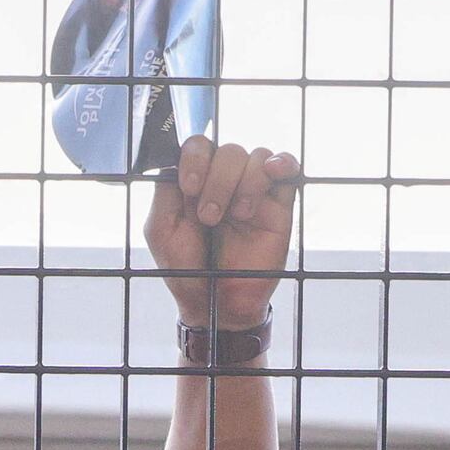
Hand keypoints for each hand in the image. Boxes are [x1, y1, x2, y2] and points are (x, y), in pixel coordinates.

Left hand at [144, 136, 299, 330]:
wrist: (218, 303)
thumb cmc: (187, 269)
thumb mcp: (161, 230)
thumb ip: (164, 191)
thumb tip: (175, 158)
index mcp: (196, 181)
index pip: (199, 146)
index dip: (195, 158)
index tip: (189, 187)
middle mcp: (225, 180)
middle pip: (229, 150)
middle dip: (218, 181)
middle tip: (210, 217)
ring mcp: (253, 190)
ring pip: (256, 156)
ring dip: (245, 183)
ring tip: (238, 216)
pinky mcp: (278, 205)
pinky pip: (288, 168)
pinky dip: (282, 162)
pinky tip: (272, 172)